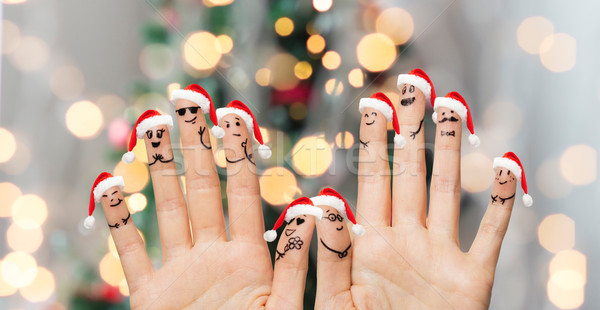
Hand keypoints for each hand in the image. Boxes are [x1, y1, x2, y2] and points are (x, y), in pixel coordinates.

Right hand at [99, 101, 308, 308]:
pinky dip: (119, 222)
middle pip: (203, 189)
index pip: (245, 193)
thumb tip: (317, 209)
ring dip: (158, 169)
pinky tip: (110, 184)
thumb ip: (299, 263)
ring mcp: (181, 274)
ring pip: (167, 210)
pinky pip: (131, 253)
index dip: (239, 153)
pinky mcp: (150, 298)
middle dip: (196, 145)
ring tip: (151, 125)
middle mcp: (214, 256)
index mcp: (251, 258)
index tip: (235, 114)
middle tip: (188, 100)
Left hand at [314, 88, 516, 308]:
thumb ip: (332, 255)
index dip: (374, 141)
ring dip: (452, 151)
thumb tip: (321, 205)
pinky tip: (505, 166)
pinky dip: (500, 202)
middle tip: (414, 87)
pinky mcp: (472, 277)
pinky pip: (490, 234)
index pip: (372, 178)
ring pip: (448, 191)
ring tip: (453, 109)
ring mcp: (440, 254)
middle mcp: (407, 239)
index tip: (374, 103)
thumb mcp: (338, 301)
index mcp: (371, 242)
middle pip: (411, 173)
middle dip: (414, 131)